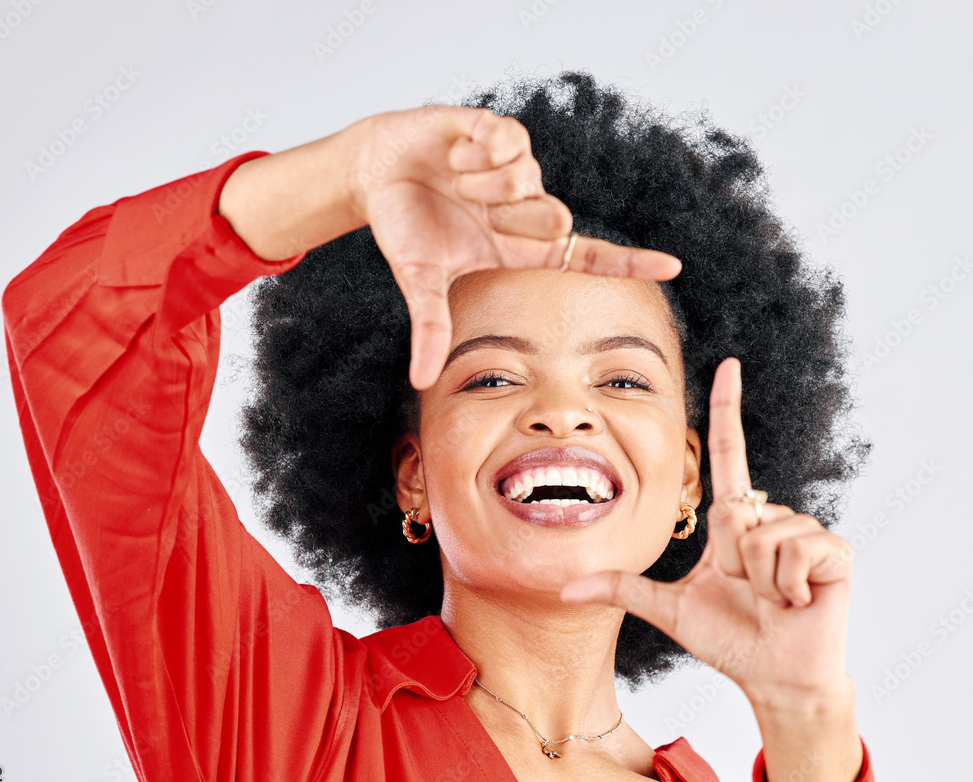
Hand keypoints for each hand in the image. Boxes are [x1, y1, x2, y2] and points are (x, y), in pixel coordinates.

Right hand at [347, 106, 682, 389]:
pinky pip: (509, 141)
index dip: (628, 262)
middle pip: (556, 218)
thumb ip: (431, 328)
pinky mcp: (497, 130)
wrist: (376, 173)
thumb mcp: (421, 281)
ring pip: (530, 179)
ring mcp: (514, 169)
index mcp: (518, 246)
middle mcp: (525, 207)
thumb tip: (420, 383)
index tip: (673, 267)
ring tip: (455, 182)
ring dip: (487, 187)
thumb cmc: (405, 229)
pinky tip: (455, 156)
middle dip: (520, 219)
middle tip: (480, 214)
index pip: (585, 256)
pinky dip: (479, 153)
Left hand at [560, 357, 854, 706]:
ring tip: (772, 599)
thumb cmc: (729, 640)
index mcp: (733, 522)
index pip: (726, 455)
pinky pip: (793, 550)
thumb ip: (622, 589)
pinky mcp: (833, 551)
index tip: (728, 365)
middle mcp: (768, 517)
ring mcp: (805, 532)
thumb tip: (566, 587)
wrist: (774, 677)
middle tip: (747, 591)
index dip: (726, 410)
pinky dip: (786, 584)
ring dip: (758, 578)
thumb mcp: (669, 608)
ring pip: (761, 534)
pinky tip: (796, 602)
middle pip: (733, 511)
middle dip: (731, 560)